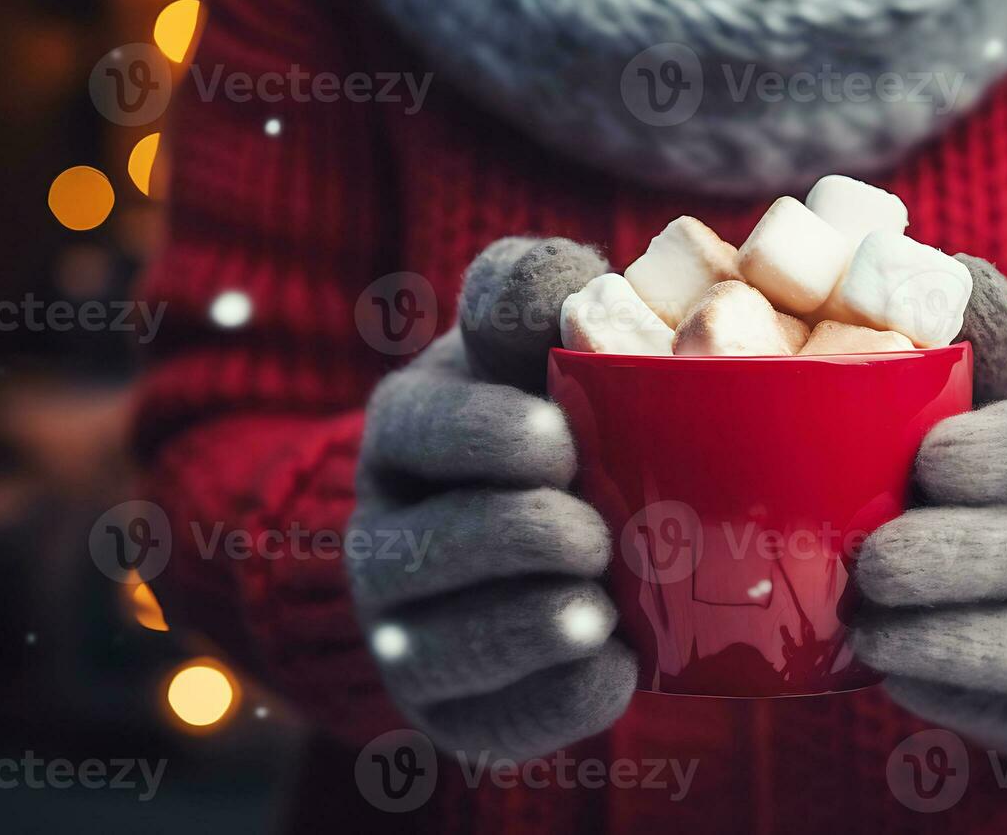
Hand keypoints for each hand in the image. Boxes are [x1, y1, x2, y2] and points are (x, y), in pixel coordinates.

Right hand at [349, 237, 638, 760]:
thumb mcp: (532, 337)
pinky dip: (552, 701)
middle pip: (418, 549)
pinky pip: (488, 721)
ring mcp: (413, 630)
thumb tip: (571, 285)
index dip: (478, 437)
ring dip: (519, 631)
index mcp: (410, 432)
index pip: (417, 429)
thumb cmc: (547, 407)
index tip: (557, 438)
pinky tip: (615, 667)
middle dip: (507, 538)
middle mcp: (390, 535)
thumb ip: (538, 294)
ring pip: (438, 646)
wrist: (542, 526)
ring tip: (596, 612)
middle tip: (592, 534)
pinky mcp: (459, 707)